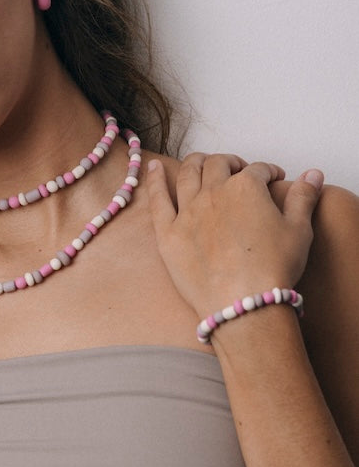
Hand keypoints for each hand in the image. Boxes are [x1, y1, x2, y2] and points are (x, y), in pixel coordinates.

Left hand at [146, 153, 323, 317]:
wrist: (242, 304)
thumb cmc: (273, 269)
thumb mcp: (299, 230)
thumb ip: (303, 197)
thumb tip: (312, 174)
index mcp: (247, 188)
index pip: (258, 170)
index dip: (268, 172)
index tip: (273, 178)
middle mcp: (214, 192)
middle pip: (218, 164)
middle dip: (230, 162)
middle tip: (237, 170)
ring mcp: (188, 211)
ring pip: (188, 174)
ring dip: (196, 162)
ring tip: (201, 162)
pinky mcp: (168, 233)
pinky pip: (157, 199)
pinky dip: (154, 179)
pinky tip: (153, 167)